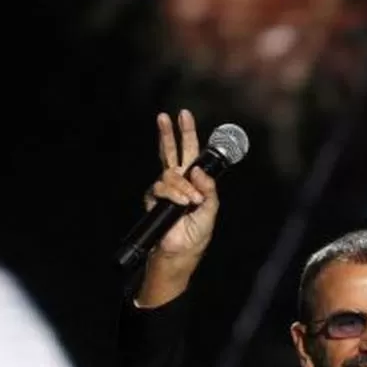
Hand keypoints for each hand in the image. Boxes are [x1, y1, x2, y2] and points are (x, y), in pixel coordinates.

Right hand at [143, 109, 219, 260]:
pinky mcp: (154, 198)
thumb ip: (208, 188)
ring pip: (170, 173)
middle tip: (166, 116)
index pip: (190, 153)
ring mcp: (165, 189)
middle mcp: (178, 181)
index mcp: (193, 180)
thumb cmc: (197, 233)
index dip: (188, 134)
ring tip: (192, 201)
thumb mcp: (211, 209)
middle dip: (169, 133)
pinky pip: (162, 188)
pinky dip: (175, 195)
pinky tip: (183, 203)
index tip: (184, 115)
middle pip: (171, 152)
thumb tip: (198, 170)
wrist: (181, 251)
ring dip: (184, 186)